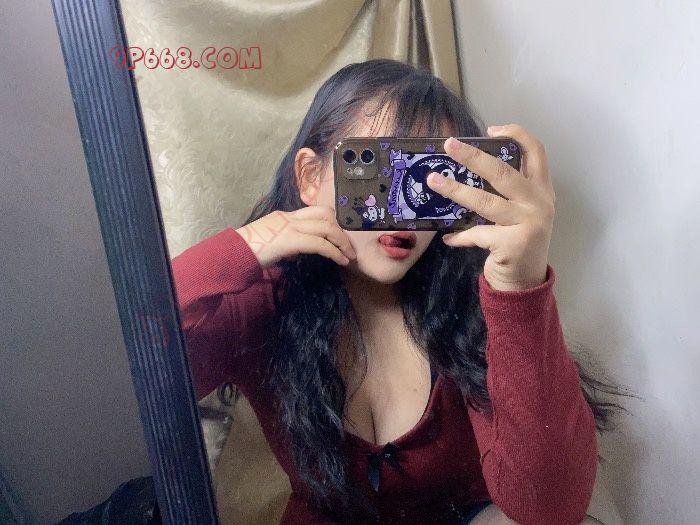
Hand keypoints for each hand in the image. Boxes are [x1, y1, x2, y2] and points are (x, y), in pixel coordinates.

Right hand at [236, 205, 356, 268]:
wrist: (234, 252)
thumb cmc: (249, 251)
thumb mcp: (274, 242)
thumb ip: (290, 242)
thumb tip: (303, 250)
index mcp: (286, 216)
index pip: (316, 211)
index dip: (333, 221)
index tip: (341, 236)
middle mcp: (290, 216)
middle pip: (326, 214)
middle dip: (342, 230)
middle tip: (350, 247)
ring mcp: (291, 226)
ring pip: (327, 227)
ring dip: (342, 242)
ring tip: (349, 256)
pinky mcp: (291, 239)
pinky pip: (320, 243)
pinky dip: (334, 252)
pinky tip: (340, 260)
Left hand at [426, 124, 554, 290]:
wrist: (525, 283)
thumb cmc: (517, 242)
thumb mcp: (520, 213)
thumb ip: (505, 193)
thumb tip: (465, 170)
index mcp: (541, 190)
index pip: (536, 151)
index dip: (516, 134)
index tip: (490, 129)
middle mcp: (539, 203)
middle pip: (503, 172)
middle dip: (473, 156)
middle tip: (449, 145)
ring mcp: (529, 224)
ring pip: (485, 201)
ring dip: (455, 190)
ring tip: (433, 181)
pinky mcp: (513, 244)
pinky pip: (477, 234)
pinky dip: (460, 236)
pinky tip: (448, 238)